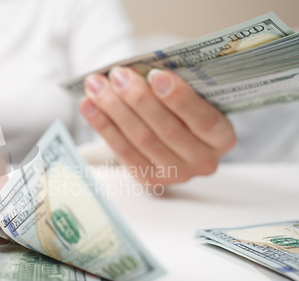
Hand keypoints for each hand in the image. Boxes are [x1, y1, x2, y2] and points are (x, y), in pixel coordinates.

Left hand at [80, 67, 236, 185]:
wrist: (172, 133)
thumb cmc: (182, 106)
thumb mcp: (192, 96)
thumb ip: (175, 87)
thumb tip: (141, 71)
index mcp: (222, 138)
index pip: (204, 121)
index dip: (180, 99)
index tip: (155, 75)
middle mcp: (203, 161)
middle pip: (167, 130)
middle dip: (138, 100)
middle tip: (118, 75)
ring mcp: (175, 174)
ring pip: (140, 139)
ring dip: (114, 109)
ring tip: (96, 85)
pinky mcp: (148, 178)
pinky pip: (122, 151)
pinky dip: (103, 126)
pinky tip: (88, 106)